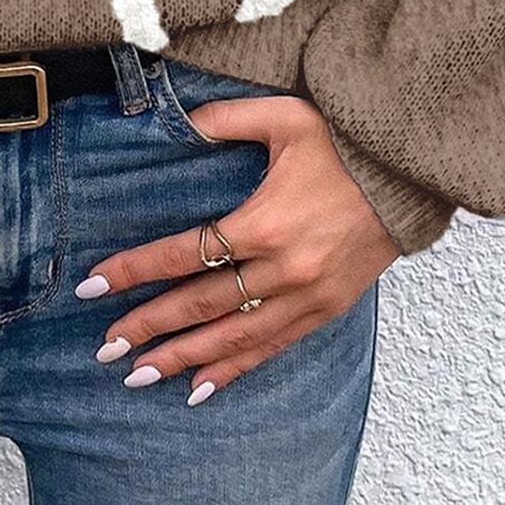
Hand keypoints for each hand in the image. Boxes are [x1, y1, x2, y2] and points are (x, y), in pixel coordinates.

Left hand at [79, 93, 399, 401]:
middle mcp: (282, 269)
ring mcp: (306, 295)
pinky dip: (235, 369)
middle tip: (105, 348)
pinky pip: (272, 346)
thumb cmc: (346, 140)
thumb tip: (183, 120)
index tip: (92, 286)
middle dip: (148, 327)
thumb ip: (227, 118)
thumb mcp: (284, 116)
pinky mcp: (327, 309)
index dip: (134, 271)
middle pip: (200, 305)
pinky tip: (201, 388)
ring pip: (233, 337)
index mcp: (264, 222)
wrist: (412, 172)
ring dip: (183, 358)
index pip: (183, 254)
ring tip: (139, 377)